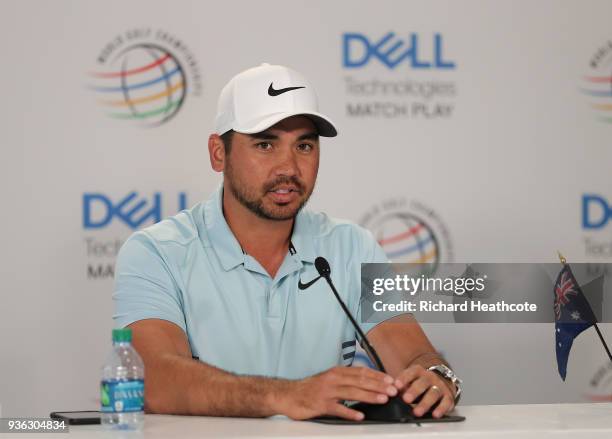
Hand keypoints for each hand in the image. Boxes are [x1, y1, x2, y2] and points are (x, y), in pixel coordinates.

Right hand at [279, 366, 397, 420]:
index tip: (391, 380)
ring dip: (369, 395)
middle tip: (393, 390)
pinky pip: (338, 409)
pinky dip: (350, 412)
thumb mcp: (330, 379)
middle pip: (360, 380)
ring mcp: (327, 392)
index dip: (378, 375)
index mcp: (337, 372)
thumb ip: (347, 380)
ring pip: (352, 392)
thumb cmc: (311, 388)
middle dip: (379, 385)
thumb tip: (367, 383)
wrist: (289, 394)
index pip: (362, 371)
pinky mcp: (321, 405)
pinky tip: (360, 416)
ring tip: (382, 399)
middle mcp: (334, 379)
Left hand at [394, 364, 454, 417]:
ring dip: (425, 403)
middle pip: (422, 383)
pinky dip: (441, 409)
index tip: (396, 385)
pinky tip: (435, 414)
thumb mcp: (409, 380)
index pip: (411, 373)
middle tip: (406, 399)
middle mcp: (430, 377)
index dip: (404, 378)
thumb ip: (402, 385)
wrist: (439, 381)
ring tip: (417, 412)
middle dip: (414, 391)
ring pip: (433, 393)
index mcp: (418, 371)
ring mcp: (440, 386)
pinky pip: (446, 402)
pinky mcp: (448, 396)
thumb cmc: (419, 383)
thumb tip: (391, 392)